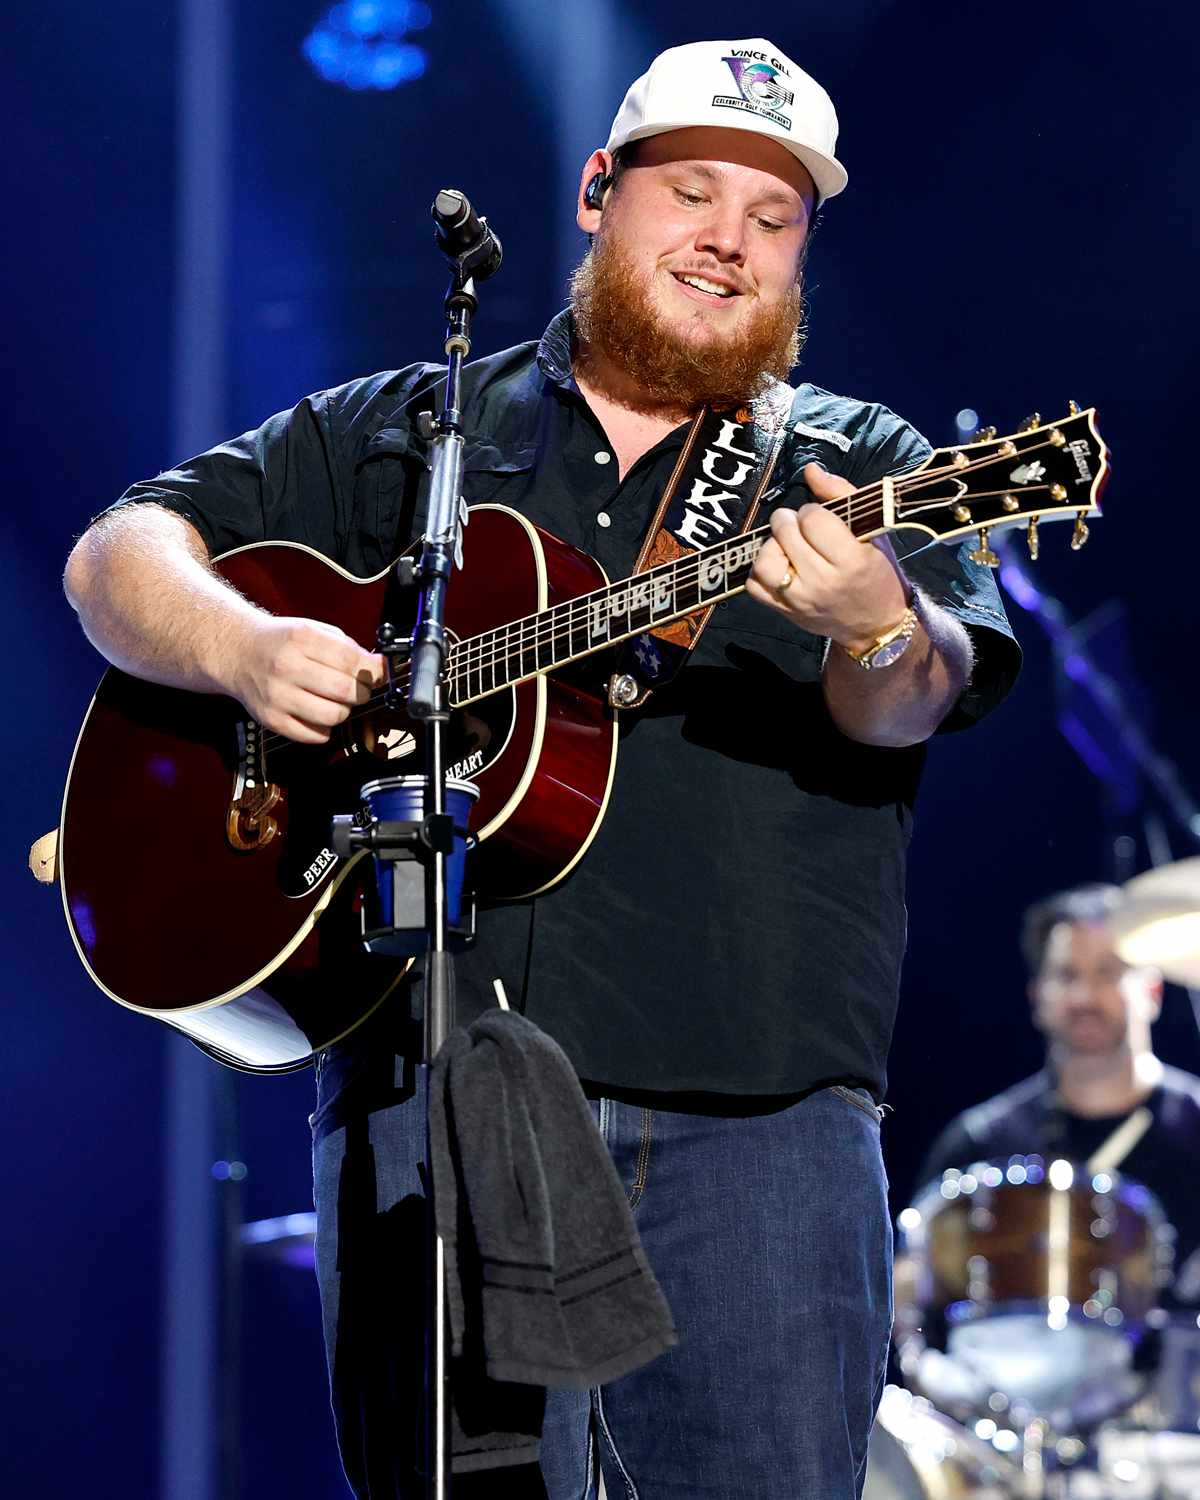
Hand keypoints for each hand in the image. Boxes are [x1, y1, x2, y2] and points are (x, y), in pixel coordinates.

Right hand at [228, 615, 386, 743]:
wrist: (238, 652)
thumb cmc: (279, 642)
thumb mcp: (312, 629)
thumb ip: (346, 646)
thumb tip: (378, 667)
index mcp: (301, 639)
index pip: (352, 661)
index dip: (374, 670)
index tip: (378, 672)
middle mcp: (287, 667)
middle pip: (346, 691)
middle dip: (362, 692)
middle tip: (358, 688)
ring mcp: (278, 695)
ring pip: (333, 716)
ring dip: (343, 711)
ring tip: (336, 701)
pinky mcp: (271, 719)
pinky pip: (314, 736)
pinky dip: (324, 729)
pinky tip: (317, 713)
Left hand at [746, 464, 909, 650]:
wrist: (876, 625)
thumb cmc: (877, 574)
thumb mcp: (872, 532)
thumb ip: (840, 496)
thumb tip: (810, 469)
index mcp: (851, 561)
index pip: (813, 519)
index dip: (812, 511)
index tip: (819, 517)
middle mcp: (822, 583)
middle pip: (785, 534)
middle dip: (789, 521)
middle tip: (799, 525)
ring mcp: (800, 601)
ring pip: (764, 561)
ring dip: (771, 545)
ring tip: (787, 546)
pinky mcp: (785, 613)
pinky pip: (754, 585)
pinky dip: (760, 570)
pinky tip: (780, 565)